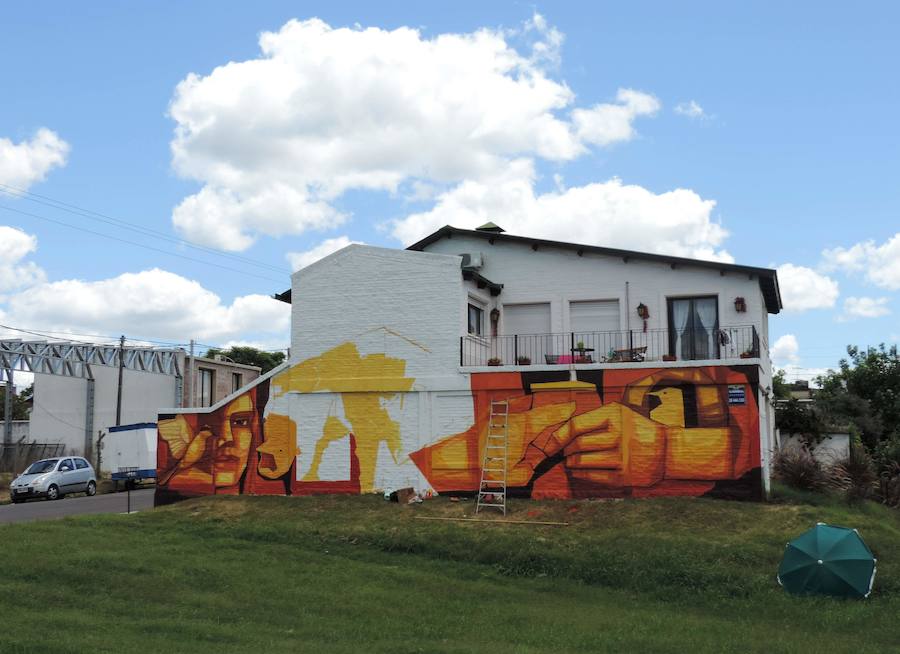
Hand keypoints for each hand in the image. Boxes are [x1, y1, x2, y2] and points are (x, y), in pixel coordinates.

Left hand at [509, 402, 665, 487]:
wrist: (666, 451)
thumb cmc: (634, 429)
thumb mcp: (617, 413)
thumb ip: (590, 419)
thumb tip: (557, 433)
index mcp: (615, 414)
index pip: (576, 426)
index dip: (558, 436)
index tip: (550, 443)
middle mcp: (620, 434)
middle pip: (577, 445)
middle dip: (565, 450)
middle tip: (563, 452)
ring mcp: (623, 457)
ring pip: (582, 462)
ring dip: (571, 463)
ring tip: (570, 461)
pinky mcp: (625, 477)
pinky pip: (593, 476)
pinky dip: (580, 474)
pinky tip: (578, 471)